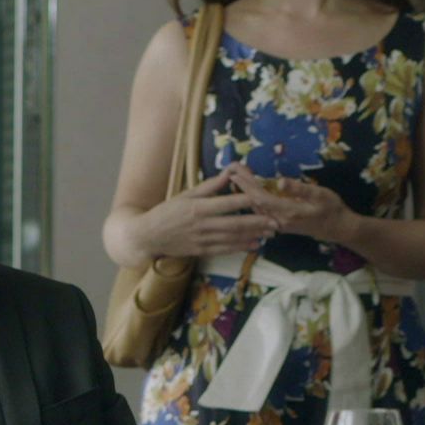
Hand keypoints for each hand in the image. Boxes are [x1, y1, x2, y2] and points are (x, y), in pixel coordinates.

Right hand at [133, 165, 277, 259]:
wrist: (148, 236)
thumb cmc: (167, 211)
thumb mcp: (185, 194)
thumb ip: (209, 186)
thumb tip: (228, 173)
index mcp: (198, 207)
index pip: (227, 203)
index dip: (246, 201)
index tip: (263, 198)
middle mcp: (202, 224)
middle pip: (235, 223)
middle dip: (257, 222)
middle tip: (276, 220)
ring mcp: (202, 240)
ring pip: (233, 238)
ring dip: (253, 235)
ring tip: (270, 232)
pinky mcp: (201, 251)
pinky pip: (225, 249)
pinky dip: (241, 247)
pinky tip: (255, 244)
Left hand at [227, 166, 351, 244]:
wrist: (339, 229)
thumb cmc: (332, 209)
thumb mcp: (320, 195)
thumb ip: (299, 189)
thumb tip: (279, 182)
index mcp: (287, 212)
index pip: (260, 198)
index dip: (247, 185)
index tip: (235, 172)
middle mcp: (279, 220)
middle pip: (255, 202)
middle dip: (242, 185)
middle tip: (232, 169)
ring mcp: (279, 223)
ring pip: (257, 207)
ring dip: (246, 191)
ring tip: (237, 176)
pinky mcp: (281, 223)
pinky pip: (262, 211)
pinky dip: (254, 199)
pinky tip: (249, 191)